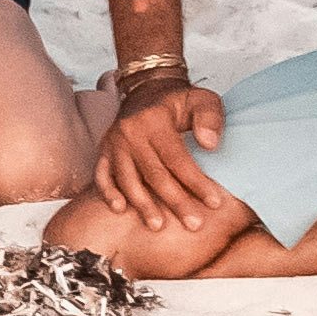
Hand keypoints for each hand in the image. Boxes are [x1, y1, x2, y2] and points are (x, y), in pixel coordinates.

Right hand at [93, 76, 234, 229]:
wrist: (147, 90)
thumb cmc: (178, 101)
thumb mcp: (202, 99)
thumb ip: (210, 118)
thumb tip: (210, 144)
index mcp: (154, 120)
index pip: (177, 158)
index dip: (196, 182)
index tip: (214, 203)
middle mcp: (130, 132)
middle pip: (154, 174)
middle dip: (175, 202)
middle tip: (194, 224)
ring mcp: (114, 143)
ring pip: (128, 179)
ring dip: (143, 204)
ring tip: (158, 225)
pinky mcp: (104, 151)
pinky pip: (102, 175)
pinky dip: (108, 193)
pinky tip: (120, 209)